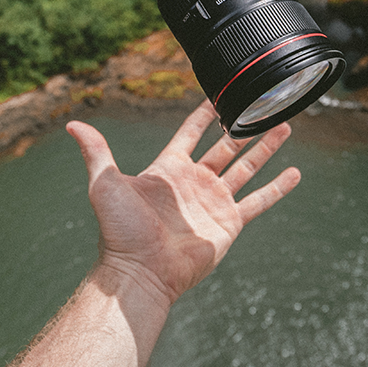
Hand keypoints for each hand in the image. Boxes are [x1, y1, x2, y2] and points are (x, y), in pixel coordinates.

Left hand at [66, 100, 300, 307]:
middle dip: (243, 128)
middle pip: (225, 148)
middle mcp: (194, 183)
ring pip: (246, 168)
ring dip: (265, 148)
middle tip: (261, 106)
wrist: (141, 271)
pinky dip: (277, 187)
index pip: (190, 134)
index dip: (203, 115)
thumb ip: (97, 152)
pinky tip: (294, 173)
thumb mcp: (105, 184)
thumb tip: (73, 124)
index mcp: (168, 170)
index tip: (217, 95)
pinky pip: (259, 201)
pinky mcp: (229, 223)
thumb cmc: (120, 231)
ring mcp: (214, 202)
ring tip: (284, 127)